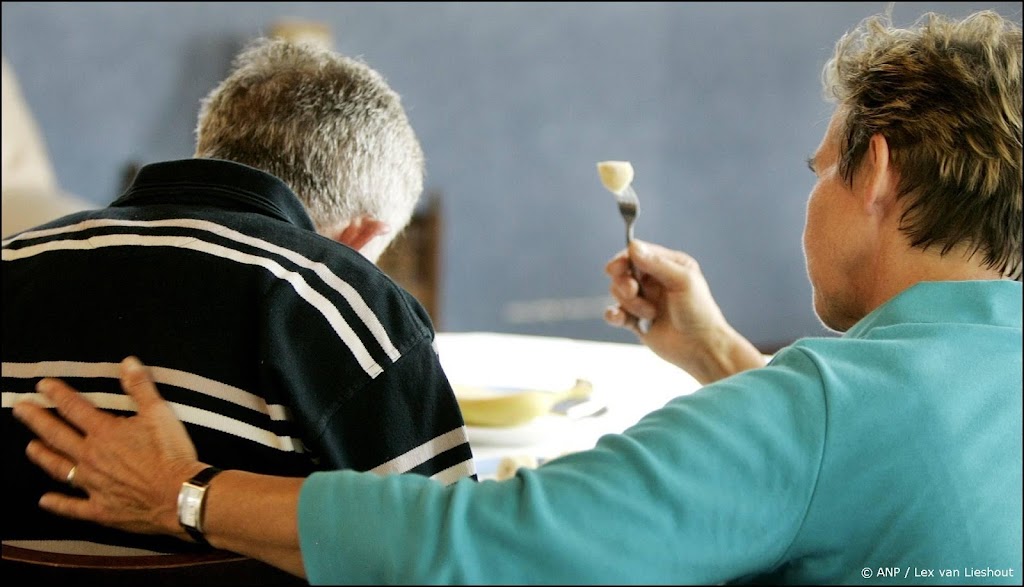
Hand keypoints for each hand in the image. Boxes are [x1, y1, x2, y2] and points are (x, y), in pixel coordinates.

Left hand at [12, 356, 206, 538]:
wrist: (179, 495)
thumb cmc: (171, 453)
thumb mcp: (160, 414)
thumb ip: (141, 388)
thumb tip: (128, 362)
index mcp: (105, 432)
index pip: (74, 408)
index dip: (57, 394)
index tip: (41, 385)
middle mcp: (92, 457)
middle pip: (57, 436)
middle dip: (36, 420)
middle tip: (20, 409)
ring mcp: (93, 485)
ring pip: (60, 468)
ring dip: (43, 457)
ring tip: (30, 448)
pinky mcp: (100, 509)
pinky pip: (72, 507)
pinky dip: (57, 504)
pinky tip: (44, 500)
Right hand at [604, 240, 765, 382]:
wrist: (701, 348)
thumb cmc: (699, 312)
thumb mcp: (682, 281)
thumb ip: (657, 263)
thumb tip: (633, 246)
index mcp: (668, 265)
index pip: (638, 253)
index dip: (624, 259)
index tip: (617, 268)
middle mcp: (654, 280)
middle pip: (623, 272)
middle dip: (624, 282)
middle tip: (633, 291)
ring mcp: (644, 300)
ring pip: (618, 292)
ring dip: (631, 303)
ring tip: (650, 314)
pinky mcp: (636, 320)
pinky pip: (615, 313)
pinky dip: (613, 314)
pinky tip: (618, 318)